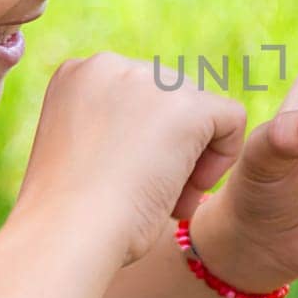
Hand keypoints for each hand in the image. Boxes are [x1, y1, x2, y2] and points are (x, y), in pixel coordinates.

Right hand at [17, 53, 246, 266]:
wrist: (65, 234)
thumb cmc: (70, 214)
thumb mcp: (85, 153)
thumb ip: (118, 129)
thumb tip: (170, 134)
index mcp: (79, 74)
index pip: (140, 98)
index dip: (141, 144)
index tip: (122, 180)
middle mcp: (111, 64)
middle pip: (173, 101)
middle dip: (170, 151)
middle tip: (148, 197)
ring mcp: (149, 80)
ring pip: (201, 113)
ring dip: (191, 161)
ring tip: (164, 201)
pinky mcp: (187, 105)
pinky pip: (231, 119)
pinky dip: (222, 159)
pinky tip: (189, 192)